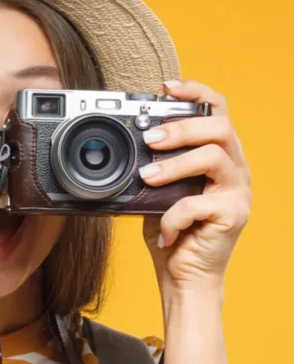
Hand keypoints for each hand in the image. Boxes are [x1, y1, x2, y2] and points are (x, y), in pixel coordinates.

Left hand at [137, 80, 251, 296]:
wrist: (184, 276)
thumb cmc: (172, 231)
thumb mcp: (156, 191)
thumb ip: (152, 165)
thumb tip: (124, 141)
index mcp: (218, 156)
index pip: (217, 111)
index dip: (196, 92)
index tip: (166, 87)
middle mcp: (234, 169)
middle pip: (220, 127)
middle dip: (181, 128)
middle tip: (149, 138)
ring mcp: (238, 192)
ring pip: (213, 157)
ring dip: (174, 164)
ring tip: (147, 177)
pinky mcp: (233, 216)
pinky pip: (198, 203)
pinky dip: (172, 216)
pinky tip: (162, 230)